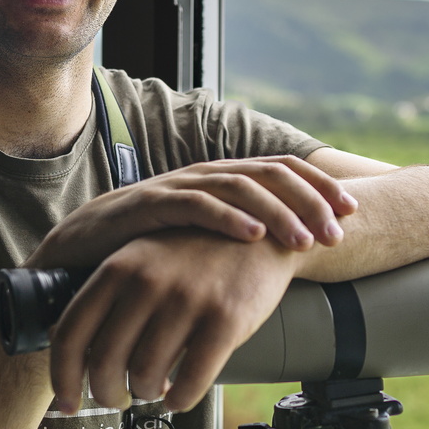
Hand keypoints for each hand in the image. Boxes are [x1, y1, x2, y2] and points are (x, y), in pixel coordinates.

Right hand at [31, 155, 356, 269]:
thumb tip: (292, 256)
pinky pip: (194, 205)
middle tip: (339, 229)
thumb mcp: (203, 245)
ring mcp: (175, 187)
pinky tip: (254, 236)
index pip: (280, 171)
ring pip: (238, 187)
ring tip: (306, 239)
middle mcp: (203, 176)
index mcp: (221, 182)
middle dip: (309, 199)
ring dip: (278, 212)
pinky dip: (227, 218)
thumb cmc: (146, 254)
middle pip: (268, 174)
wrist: (76, 256)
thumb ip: (239, 241)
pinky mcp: (147, 205)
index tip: (352, 211)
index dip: (318, 186)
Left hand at [47, 229, 302, 413]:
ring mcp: (187, 299)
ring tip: (154, 390)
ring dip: (147, 394)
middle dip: (108, 394)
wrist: (263, 230)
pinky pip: (191, 381)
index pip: (70, 334)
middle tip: (118, 398)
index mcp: (117, 267)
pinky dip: (180, 399)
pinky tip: (179, 396)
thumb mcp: (142, 258)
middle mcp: (147, 282)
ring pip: (147, 376)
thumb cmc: (196, 252)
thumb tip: (68, 344)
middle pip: (105, 365)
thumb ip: (108, 294)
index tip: (67, 402)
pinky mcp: (226, 318)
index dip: (62, 378)